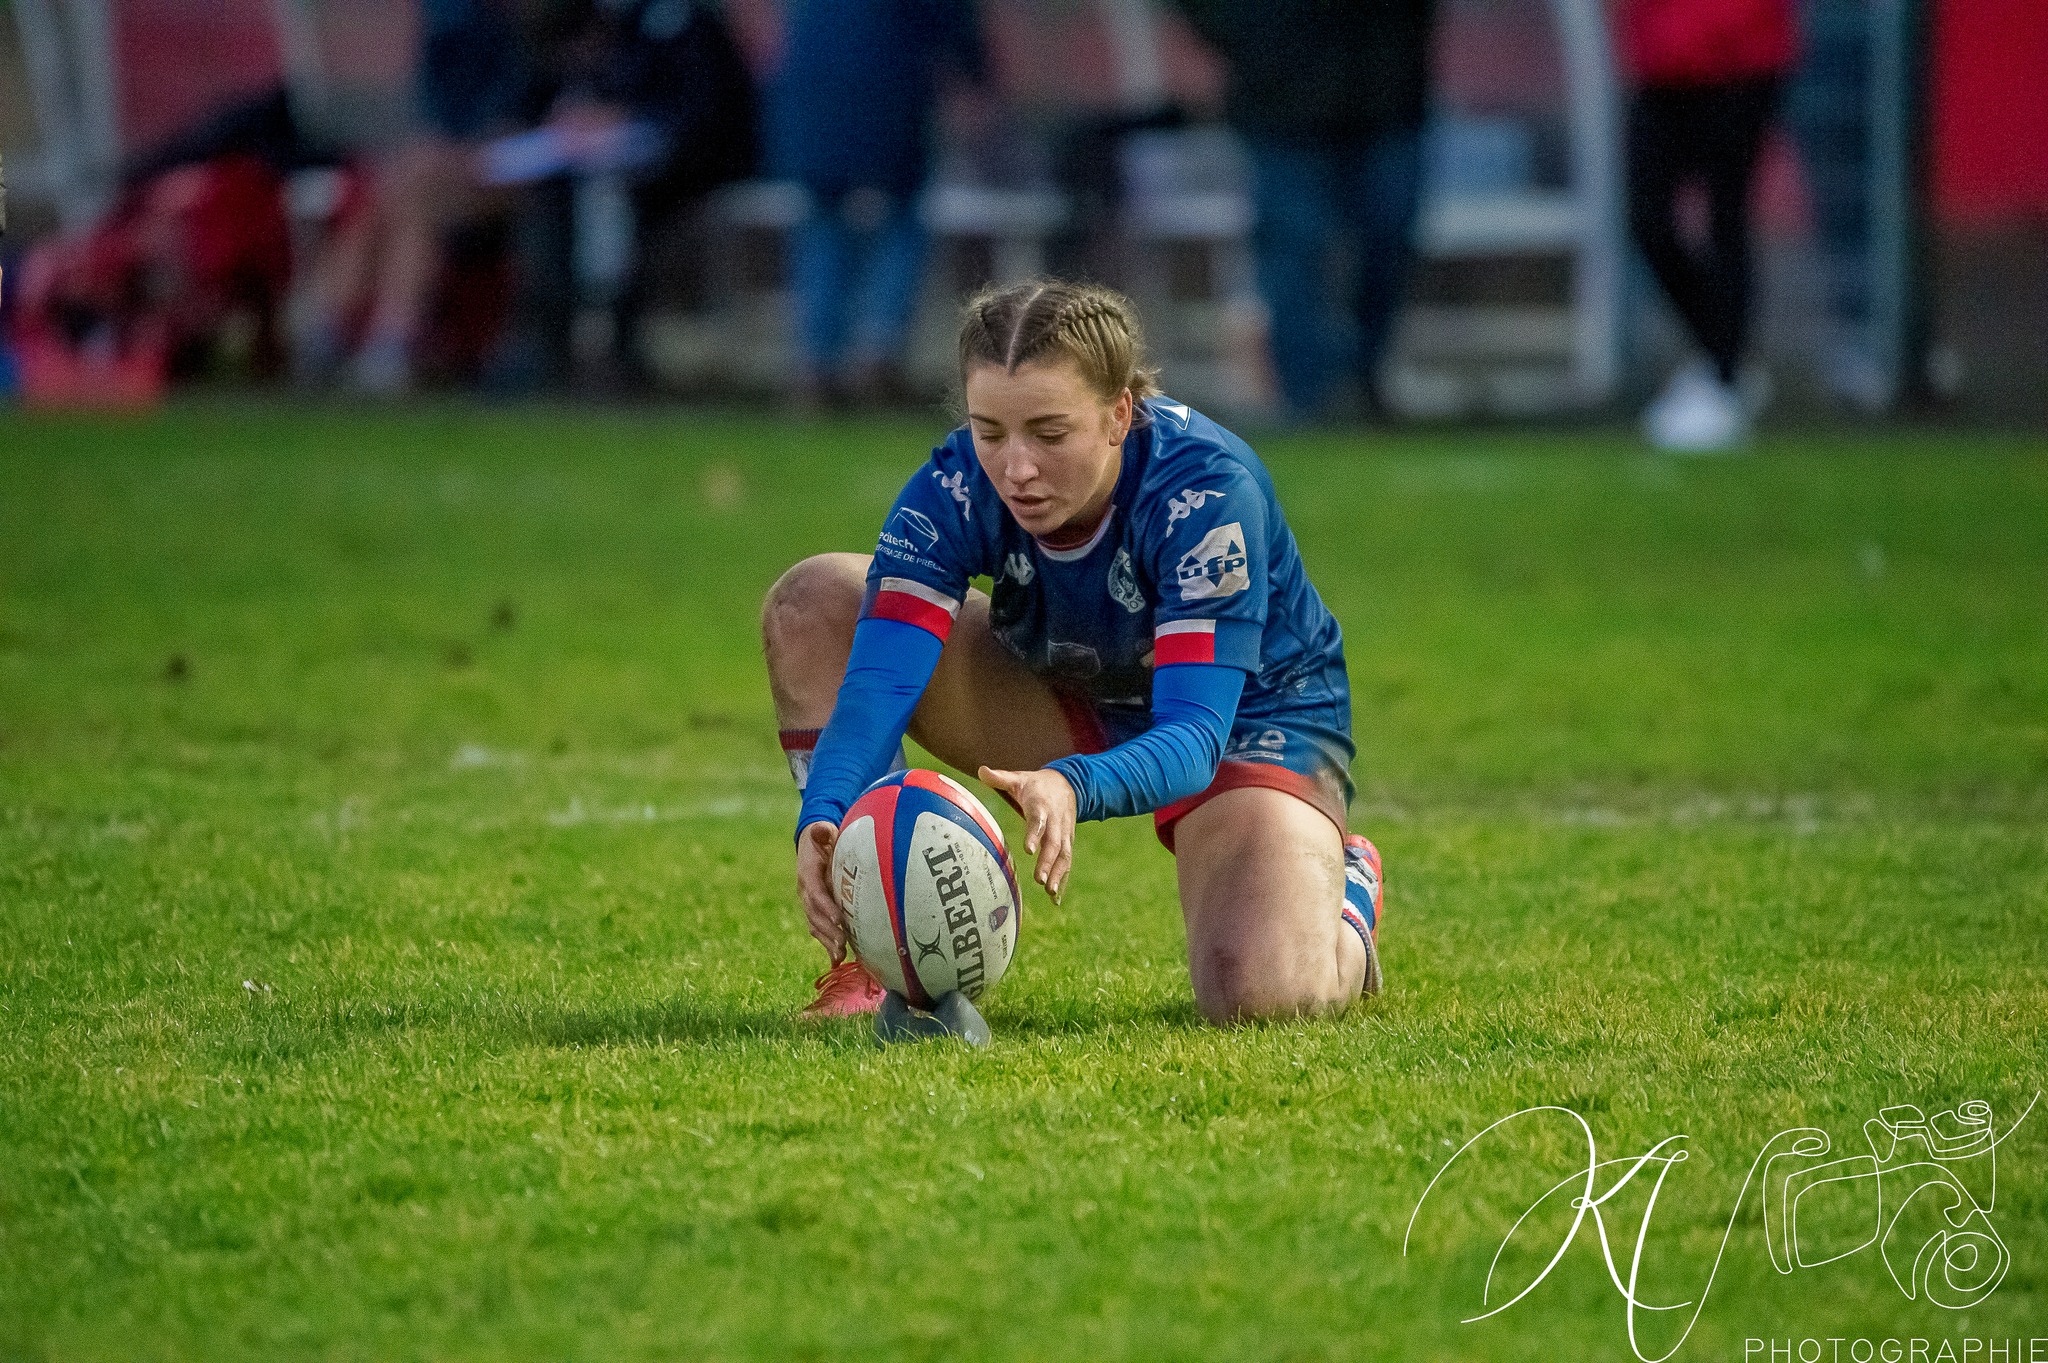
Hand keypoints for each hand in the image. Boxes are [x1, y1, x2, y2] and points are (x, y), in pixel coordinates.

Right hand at [796, 819, 846, 961]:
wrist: (813, 847)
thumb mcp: (823, 833)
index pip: (815, 893)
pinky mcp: (816, 912)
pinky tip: (837, 961)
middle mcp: (805, 892)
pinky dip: (827, 946)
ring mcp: (809, 904)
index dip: (825, 907)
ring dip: (827, 942)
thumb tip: (821, 829)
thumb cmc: (824, 839)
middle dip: (828, 931)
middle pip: (814, 915)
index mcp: (807, 874)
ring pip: (816, 926)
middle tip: (842, 944)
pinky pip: (820, 931)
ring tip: (840, 956)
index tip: (838, 919)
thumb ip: (822, 833)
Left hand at [977, 765, 1076, 901]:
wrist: (1069, 784)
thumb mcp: (1019, 777)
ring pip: (1063, 855)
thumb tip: (981, 770)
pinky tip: (1057, 898)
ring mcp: (1064, 833)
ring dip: (1058, 874)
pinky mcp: (1068, 842)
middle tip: (1039, 880)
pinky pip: (1067, 861)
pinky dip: (1063, 878)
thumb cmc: (1036, 784)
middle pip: (1053, 844)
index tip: (1029, 850)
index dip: (1034, 835)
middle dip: (1047, 863)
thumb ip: (1000, 778)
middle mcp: (1055, 822)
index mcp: (1041, 806)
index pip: (1038, 821)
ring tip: (1050, 892)